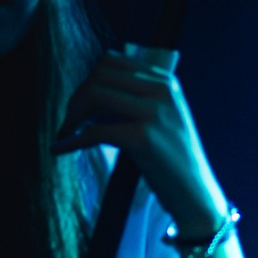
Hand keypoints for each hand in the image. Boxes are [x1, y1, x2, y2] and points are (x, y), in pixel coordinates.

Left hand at [55, 46, 226, 232]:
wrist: (196, 195)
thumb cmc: (173, 162)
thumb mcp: (163, 119)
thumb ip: (135, 100)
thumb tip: (88, 93)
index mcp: (166, 82)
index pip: (112, 61)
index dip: (87, 81)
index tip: (79, 106)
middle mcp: (162, 91)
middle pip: (100, 75)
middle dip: (76, 98)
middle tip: (68, 122)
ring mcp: (154, 113)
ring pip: (95, 95)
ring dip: (71, 116)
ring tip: (65, 134)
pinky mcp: (144, 138)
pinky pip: (94, 132)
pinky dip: (71, 141)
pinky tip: (60, 149)